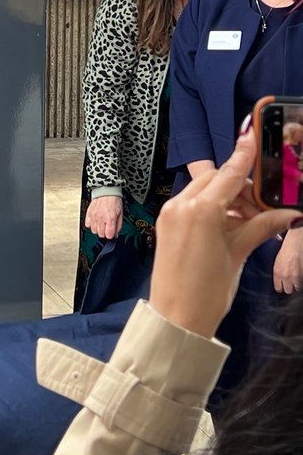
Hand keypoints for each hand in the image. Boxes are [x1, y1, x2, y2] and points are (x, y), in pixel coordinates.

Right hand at [85, 195, 122, 239]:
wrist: (106, 190)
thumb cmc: (114, 200)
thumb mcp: (121, 214)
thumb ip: (118, 226)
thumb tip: (116, 234)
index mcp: (110, 219)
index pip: (109, 236)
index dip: (111, 235)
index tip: (112, 233)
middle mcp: (101, 218)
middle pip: (101, 234)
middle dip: (105, 233)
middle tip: (107, 228)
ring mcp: (94, 216)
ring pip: (93, 231)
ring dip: (98, 229)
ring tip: (101, 224)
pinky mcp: (89, 213)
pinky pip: (87, 224)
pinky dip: (91, 225)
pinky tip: (95, 221)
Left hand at [149, 131, 300, 336]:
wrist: (176, 318)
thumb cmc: (208, 291)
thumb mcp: (238, 255)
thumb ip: (260, 227)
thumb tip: (288, 215)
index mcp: (200, 210)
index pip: (228, 175)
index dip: (243, 156)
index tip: (252, 136)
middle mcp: (181, 204)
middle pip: (216, 180)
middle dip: (239, 186)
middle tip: (263, 204)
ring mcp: (170, 212)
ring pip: (204, 190)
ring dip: (226, 197)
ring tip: (250, 219)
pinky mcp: (166, 222)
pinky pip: (192, 203)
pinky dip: (212, 207)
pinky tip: (230, 223)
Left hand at [273, 227, 302, 293]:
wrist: (297, 241)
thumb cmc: (287, 247)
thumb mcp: (278, 260)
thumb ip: (279, 271)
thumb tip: (280, 279)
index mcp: (278, 272)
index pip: (278, 288)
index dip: (281, 287)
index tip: (282, 286)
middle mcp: (287, 276)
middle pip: (288, 290)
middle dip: (290, 286)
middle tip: (291, 281)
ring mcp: (297, 276)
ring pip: (298, 287)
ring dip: (297, 283)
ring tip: (297, 276)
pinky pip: (302, 281)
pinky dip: (301, 278)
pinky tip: (300, 272)